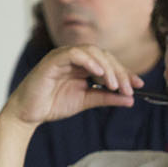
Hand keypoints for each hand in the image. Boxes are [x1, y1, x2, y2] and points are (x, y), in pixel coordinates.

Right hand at [2, 44, 143, 126]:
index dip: (125, 73)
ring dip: (107, 68)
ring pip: (92, 52)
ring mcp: (63, 57)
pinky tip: (99, 74)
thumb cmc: (53, 104)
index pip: (109, 63)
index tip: (138, 85)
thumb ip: (107, 98)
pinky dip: (88, 61)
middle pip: (104, 56)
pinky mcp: (53, 60)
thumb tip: (130, 100)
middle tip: (129, 88)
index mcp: (83, 66)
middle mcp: (75, 58)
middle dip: (119, 71)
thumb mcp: (86, 101)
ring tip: (115, 84)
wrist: (29, 113)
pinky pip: (74, 54)